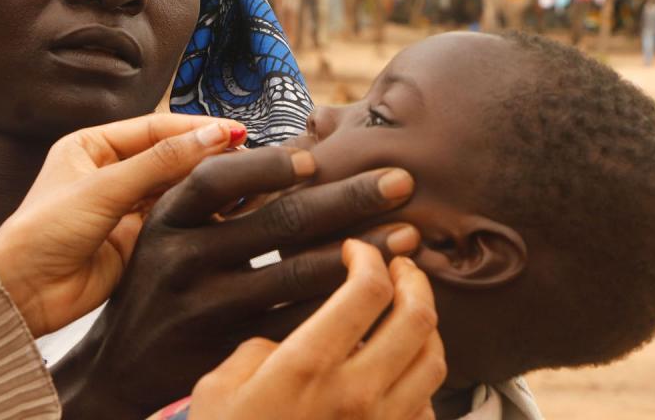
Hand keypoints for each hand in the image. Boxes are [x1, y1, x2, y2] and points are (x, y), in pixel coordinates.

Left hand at [0, 114, 244, 336]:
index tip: (234, 132)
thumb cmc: (43, 231)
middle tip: (246, 156)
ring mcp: (124, 207)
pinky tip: (223, 210)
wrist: (22, 294)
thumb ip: (160, 162)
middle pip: (169, 157)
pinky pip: (173, 219)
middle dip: (205, 155)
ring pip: (174, 188)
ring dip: (204, 185)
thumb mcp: (103, 188)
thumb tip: (212, 136)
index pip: (155, 129)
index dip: (195, 129)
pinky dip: (197, 214)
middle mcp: (110, 173)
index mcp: (92, 146)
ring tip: (241, 181)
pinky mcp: (135, 240)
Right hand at [53, 146, 419, 418]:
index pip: (220, 181)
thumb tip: (288, 141)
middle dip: (348, 199)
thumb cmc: (158, 282)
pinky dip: (343, 307)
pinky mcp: (233, 352)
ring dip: (361, 252)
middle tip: (402, 180)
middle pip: (277, 223)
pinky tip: (382, 294)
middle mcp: (183, 262)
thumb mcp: (167, 229)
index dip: (271, 165)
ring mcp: (207, 311)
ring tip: (408, 236)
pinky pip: (300, 326)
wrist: (120, 368)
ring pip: (297, 276)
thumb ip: (214, 191)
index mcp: (168, 220)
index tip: (318, 156)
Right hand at [187, 239, 444, 419]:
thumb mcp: (220, 388)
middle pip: (418, 319)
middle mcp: (356, 394)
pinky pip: (427, 408)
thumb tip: (287, 343)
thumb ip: (260, 350)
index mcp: (308, 366)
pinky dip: (421, 379)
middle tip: (399, 266)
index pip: (367, 290)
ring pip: (434, 361)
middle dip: (414, 280)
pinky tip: (400, 371)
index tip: (356, 250)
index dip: (368, 257)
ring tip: (407, 310)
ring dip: (426, 325)